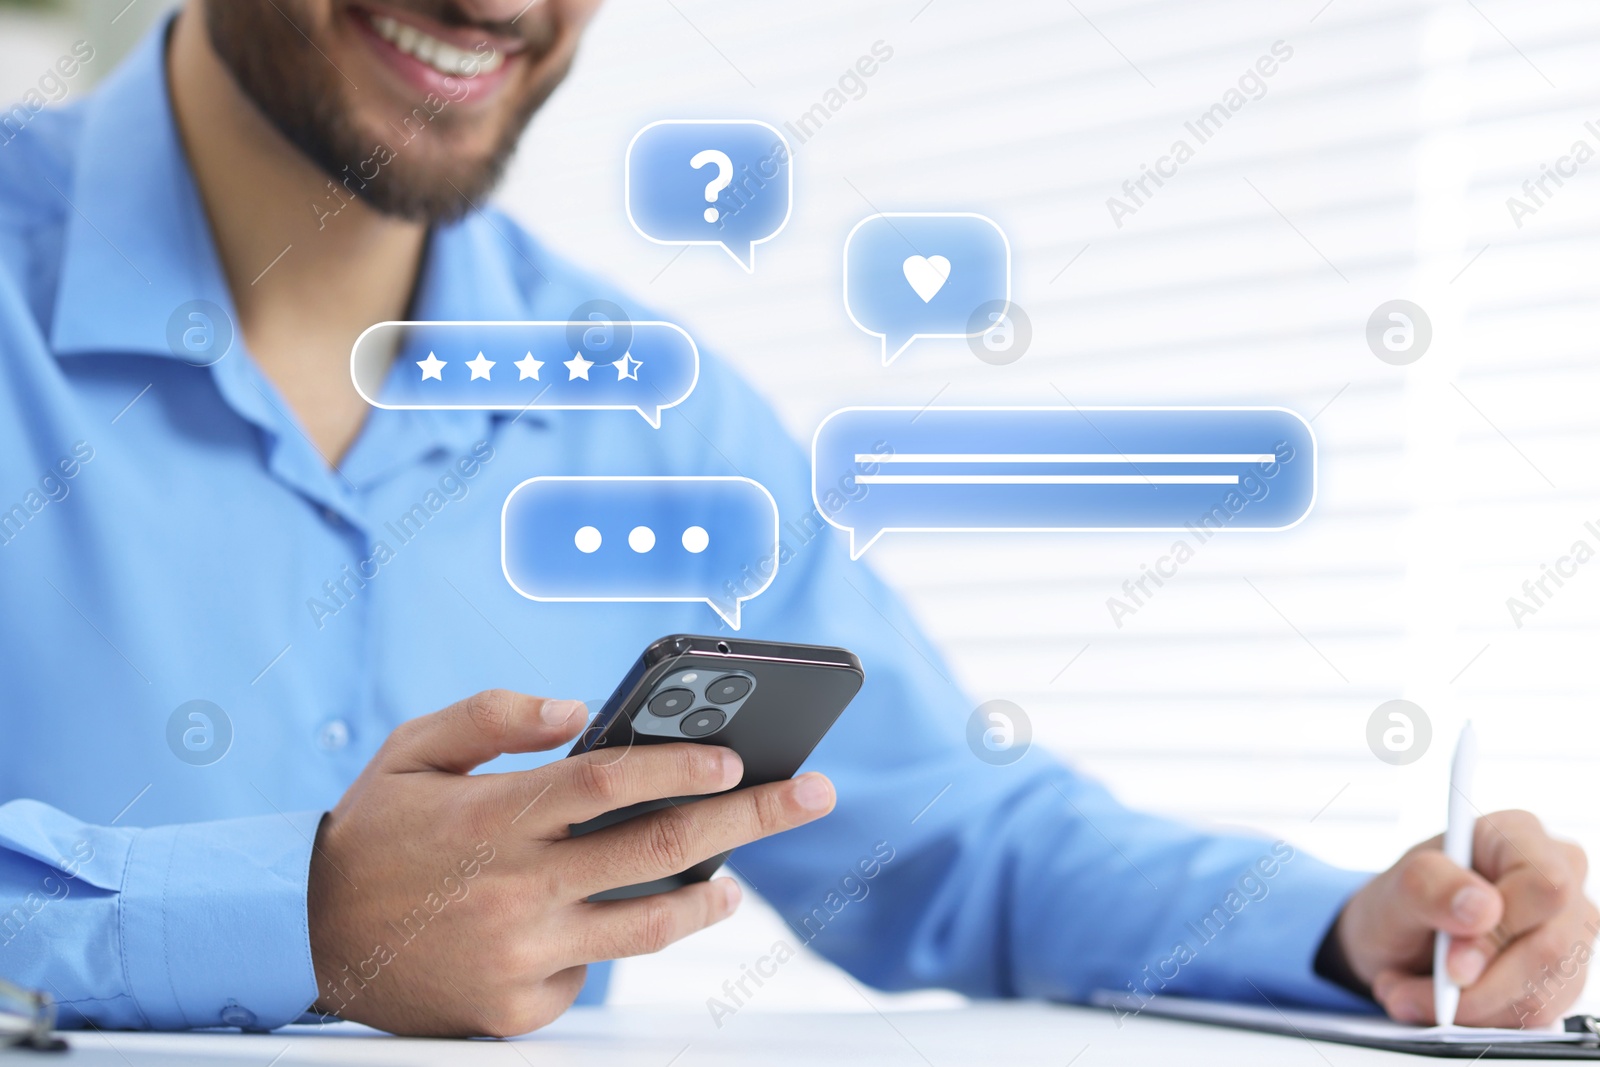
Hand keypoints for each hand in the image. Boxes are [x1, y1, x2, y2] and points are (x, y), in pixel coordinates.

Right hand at [305, 689, 835, 1035]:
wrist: (305, 935)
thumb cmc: (374, 830)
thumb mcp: (414, 749)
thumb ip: (495, 714)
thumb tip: (577, 710)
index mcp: (495, 818)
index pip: (608, 784)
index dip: (678, 767)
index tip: (736, 759)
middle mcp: (516, 888)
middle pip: (658, 848)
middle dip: (750, 820)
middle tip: (811, 796)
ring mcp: (520, 955)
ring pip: (646, 927)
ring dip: (707, 900)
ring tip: (736, 882)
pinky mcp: (515, 1009)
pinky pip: (588, 972)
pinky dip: (606, 942)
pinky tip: (600, 920)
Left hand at [1335, 810, 1595, 1026]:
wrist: (1397, 939)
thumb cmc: (1401, 901)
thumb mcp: (1395, 890)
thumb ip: (1430, 887)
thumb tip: (1482, 906)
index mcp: (1517, 836)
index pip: (1546, 885)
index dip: (1502, 930)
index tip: (1450, 961)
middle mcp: (1557, 879)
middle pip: (1551, 948)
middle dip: (1475, 987)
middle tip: (1412, 989)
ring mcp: (1567, 931)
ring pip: (1543, 991)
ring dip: (1468, 1008)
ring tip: (1412, 992)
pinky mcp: (1562, 977)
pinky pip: (1535, 1015)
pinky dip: (1479, 1020)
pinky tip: (1441, 1003)